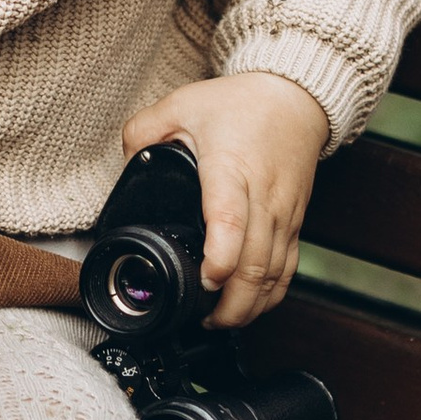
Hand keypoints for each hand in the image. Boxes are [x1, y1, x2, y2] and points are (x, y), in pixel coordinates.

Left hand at [118, 71, 332, 327]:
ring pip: (274, 276)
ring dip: (249, 307)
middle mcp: (262, 199)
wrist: (296, 99)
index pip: (230, 221)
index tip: (206, 281)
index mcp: (230, 170)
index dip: (220, 258)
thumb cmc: (242, 104)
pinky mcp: (295, 224)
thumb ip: (143, 130)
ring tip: (220, 321)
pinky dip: (270, 296)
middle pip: (255, 265)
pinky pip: (288, 270)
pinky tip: (249, 306)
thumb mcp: (182, 104)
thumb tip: (124, 160)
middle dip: (231, 304)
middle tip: (202, 319)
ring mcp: (283, 216)